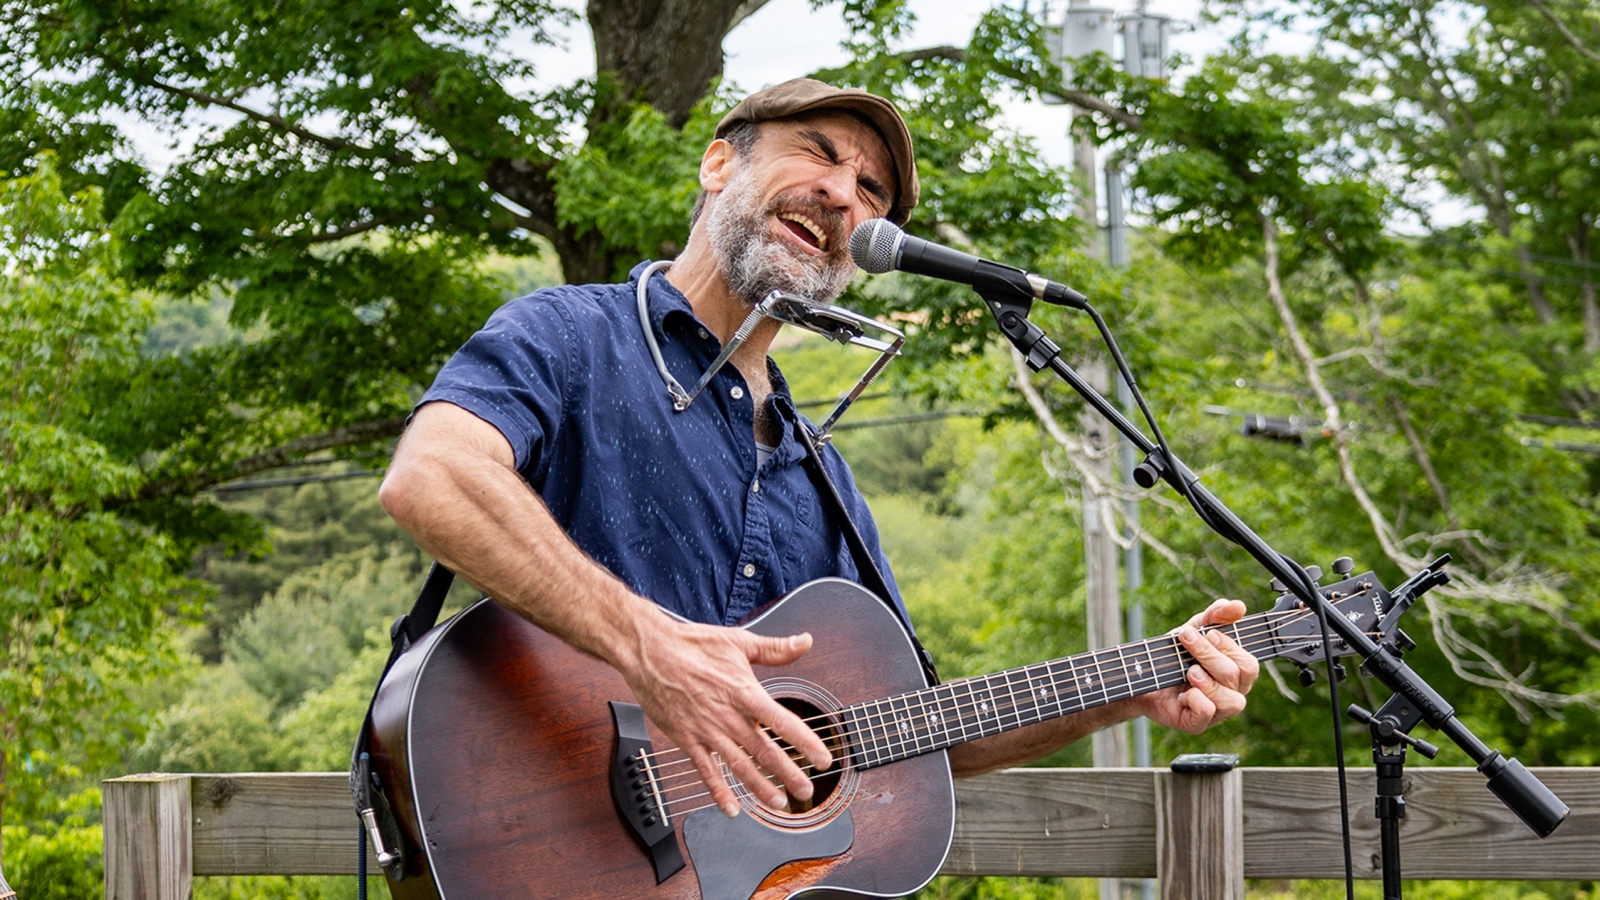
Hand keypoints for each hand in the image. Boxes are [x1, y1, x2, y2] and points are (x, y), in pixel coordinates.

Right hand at [623, 620, 831, 817]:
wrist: (649, 651)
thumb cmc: (692, 644)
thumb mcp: (738, 641)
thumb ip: (775, 648)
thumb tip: (805, 642)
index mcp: (743, 691)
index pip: (781, 721)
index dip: (805, 741)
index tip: (823, 757)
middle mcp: (727, 715)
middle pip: (763, 750)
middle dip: (788, 772)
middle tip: (806, 790)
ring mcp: (706, 731)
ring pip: (738, 765)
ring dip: (760, 786)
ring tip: (778, 803)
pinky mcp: (686, 739)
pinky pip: (705, 771)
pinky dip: (718, 792)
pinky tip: (731, 809)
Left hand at [1132, 599, 1259, 733]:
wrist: (1141, 673)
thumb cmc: (1174, 654)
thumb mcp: (1195, 628)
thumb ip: (1216, 615)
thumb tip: (1238, 606)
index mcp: (1236, 674)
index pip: (1249, 663)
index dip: (1228, 646)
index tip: (1205, 633)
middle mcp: (1231, 694)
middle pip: (1237, 676)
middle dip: (1210, 655)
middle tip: (1186, 641)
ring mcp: (1216, 712)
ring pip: (1231, 701)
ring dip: (1207, 681)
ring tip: (1188, 671)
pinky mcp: (1196, 724)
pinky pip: (1207, 713)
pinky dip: (1196, 699)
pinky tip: (1183, 693)